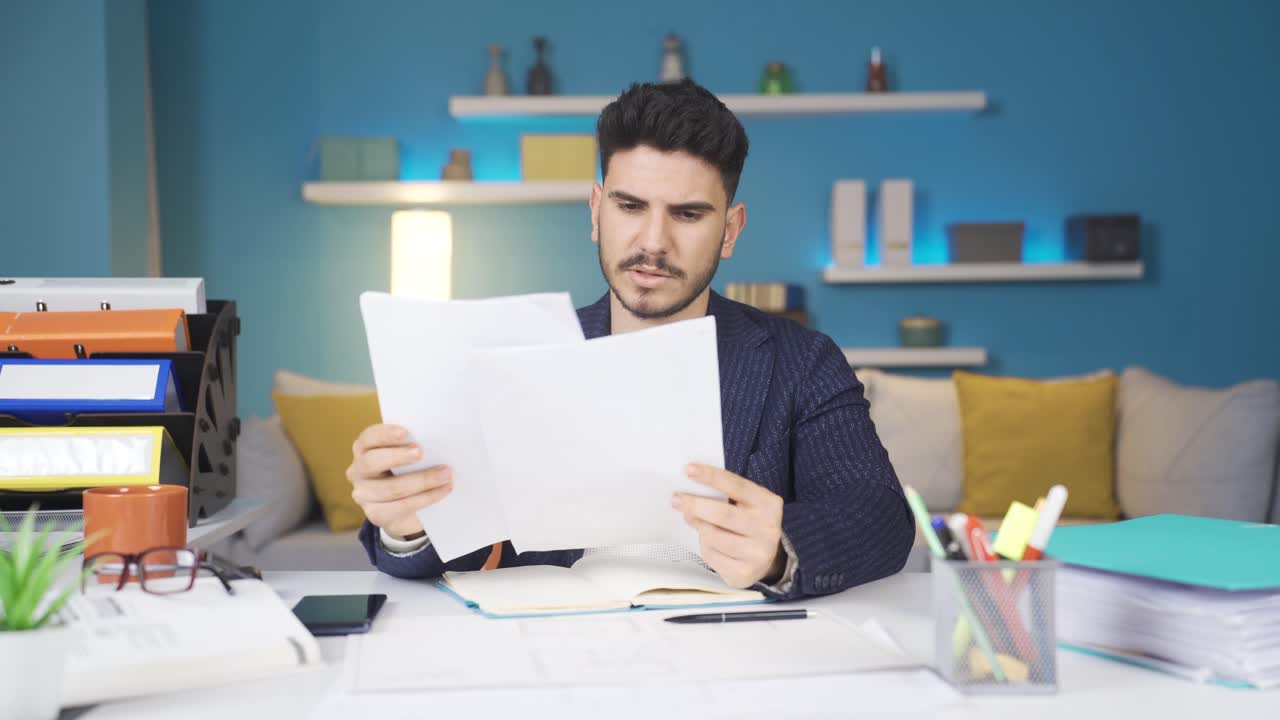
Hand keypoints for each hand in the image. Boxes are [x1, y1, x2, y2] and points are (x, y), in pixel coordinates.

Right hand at [346, 424, 452, 538]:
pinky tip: (443, 490)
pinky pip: (400, 507)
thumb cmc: (409, 469)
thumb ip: (413, 446)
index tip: (406, 432)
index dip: (385, 434)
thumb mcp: (408, 455)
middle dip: (398, 456)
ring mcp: (364, 494)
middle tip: (421, 452)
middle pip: (373, 462)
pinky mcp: (375, 514)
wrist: (408, 506)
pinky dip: (426, 498)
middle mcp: (358, 470)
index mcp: (364, 448)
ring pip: (391, 488)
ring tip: (446, 474)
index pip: (369, 437)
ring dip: (422, 480)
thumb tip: (435, 440)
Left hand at [672, 463, 785, 587]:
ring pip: (713, 536)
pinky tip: (707, 542)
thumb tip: (690, 491)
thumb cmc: (748, 523)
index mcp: (768, 505)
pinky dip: (704, 546)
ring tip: (693, 520)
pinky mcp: (744, 573)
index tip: (688, 469)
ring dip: (699, 527)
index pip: (737, 486)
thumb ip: (725, 495)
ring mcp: (757, 553)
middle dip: (695, 505)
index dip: (711, 476)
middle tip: (676, 499)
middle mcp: (767, 529)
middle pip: (723, 514)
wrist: (767, 559)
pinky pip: (711, 556)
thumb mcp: (746, 504)